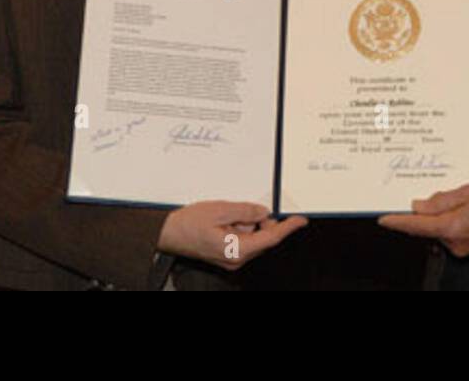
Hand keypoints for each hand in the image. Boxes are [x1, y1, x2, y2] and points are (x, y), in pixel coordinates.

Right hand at [157, 201, 306, 271]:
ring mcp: (232, 258)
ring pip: (253, 237)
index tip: (300, 220)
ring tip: (225, 216)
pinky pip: (243, 239)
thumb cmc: (189, 223)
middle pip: (263, 237)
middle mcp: (237, 258)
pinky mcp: (227, 255)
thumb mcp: (221, 209)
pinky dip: (239, 227)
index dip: (288, 228)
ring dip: (246, 223)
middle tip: (242, 209)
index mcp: (238, 249)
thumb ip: (246, 211)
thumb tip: (264, 213)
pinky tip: (224, 221)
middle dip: (259, 221)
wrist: (168, 233)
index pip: (271, 238)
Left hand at [377, 180, 468, 257]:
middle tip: (432, 191)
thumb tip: (419, 206)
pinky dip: (457, 217)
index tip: (383, 218)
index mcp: (452, 228)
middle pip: (429, 226)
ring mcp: (466, 247)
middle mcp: (456, 242)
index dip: (397, 221)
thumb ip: (441, 200)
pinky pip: (456, 230)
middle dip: (427, 211)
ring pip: (443, 227)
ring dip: (445, 212)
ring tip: (464, 194)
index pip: (416, 226)